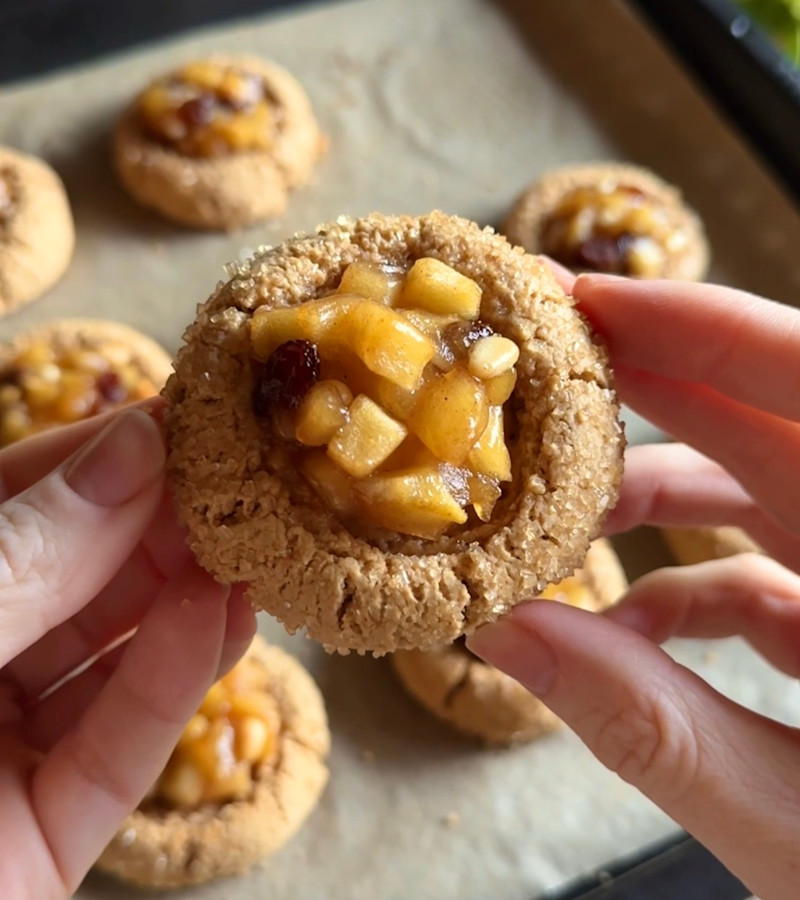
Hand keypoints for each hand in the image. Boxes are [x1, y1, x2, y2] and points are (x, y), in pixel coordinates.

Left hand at [0, 402, 255, 897]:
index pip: (12, 505)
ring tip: (247, 541)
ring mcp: (1, 755)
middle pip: (75, 580)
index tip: (176, 417)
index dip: (94, 457)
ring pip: (109, 660)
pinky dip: (174, 680)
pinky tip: (228, 618)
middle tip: (233, 478)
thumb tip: (132, 450)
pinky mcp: (47, 836)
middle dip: (156, 525)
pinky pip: (117, 749)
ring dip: (183, 599)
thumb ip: (27, 554)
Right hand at [469, 273, 799, 899]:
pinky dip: (682, 585)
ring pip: (761, 485)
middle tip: (533, 364)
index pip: (799, 386)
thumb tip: (511, 634)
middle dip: (643, 385)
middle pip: (768, 416)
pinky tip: (619, 630)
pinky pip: (763, 570)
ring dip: (650, 491)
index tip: (579, 299)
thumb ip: (658, 730)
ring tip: (554, 511)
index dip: (693, 325)